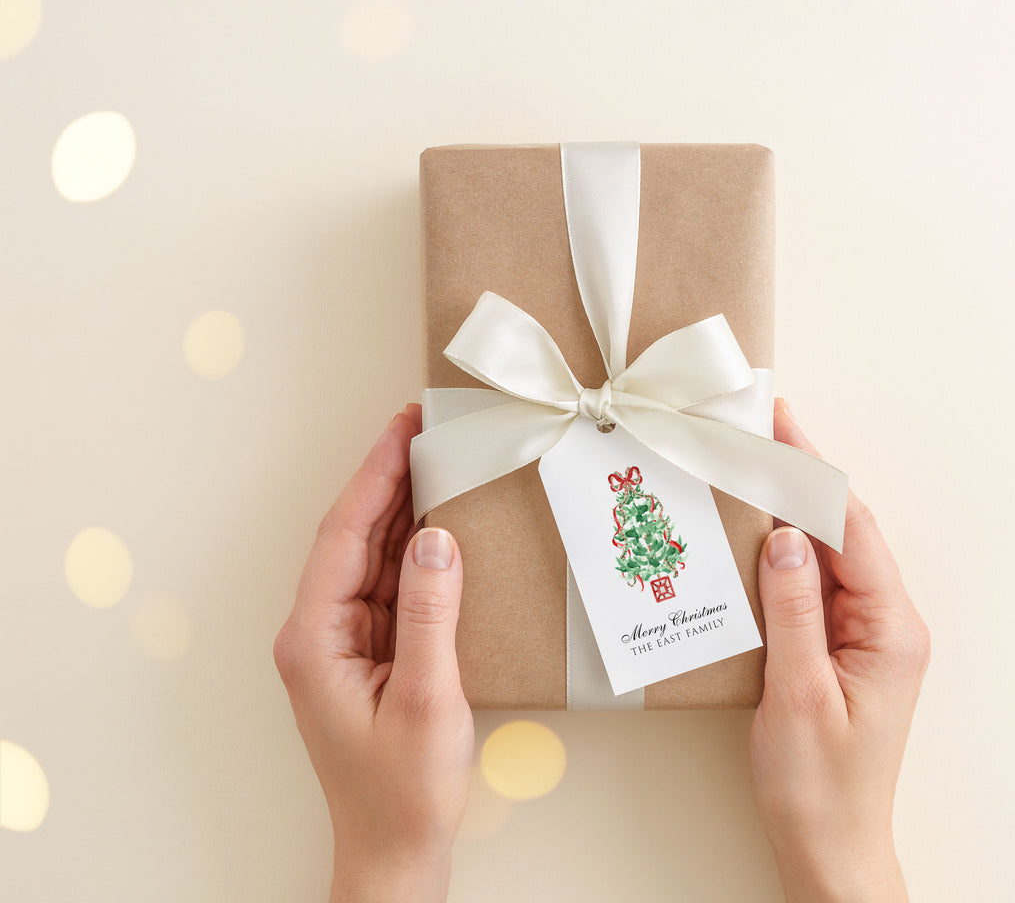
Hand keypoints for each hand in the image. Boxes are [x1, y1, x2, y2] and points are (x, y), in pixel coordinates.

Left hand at [273, 405, 472, 902]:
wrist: (395, 849)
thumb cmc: (403, 789)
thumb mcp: (426, 699)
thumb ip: (432, 613)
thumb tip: (438, 537)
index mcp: (314, 638)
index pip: (344, 535)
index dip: (374, 475)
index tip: (402, 427)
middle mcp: (319, 632)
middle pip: (354, 537)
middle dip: (387, 479)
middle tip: (422, 425)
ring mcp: (342, 642)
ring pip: (372, 557)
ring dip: (402, 509)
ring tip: (434, 458)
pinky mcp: (368, 653)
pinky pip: (391, 586)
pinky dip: (415, 550)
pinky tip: (439, 523)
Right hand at [750, 399, 929, 902]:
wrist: (829, 845)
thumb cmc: (818, 785)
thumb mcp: (797, 694)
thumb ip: (793, 610)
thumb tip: (788, 537)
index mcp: (891, 629)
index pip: (853, 530)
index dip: (815, 473)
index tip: (782, 426)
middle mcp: (888, 623)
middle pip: (847, 530)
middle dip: (805, 476)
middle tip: (764, 426)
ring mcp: (867, 634)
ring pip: (831, 552)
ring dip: (795, 510)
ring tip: (756, 464)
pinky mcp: (843, 646)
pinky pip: (817, 584)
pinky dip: (788, 552)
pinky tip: (759, 533)